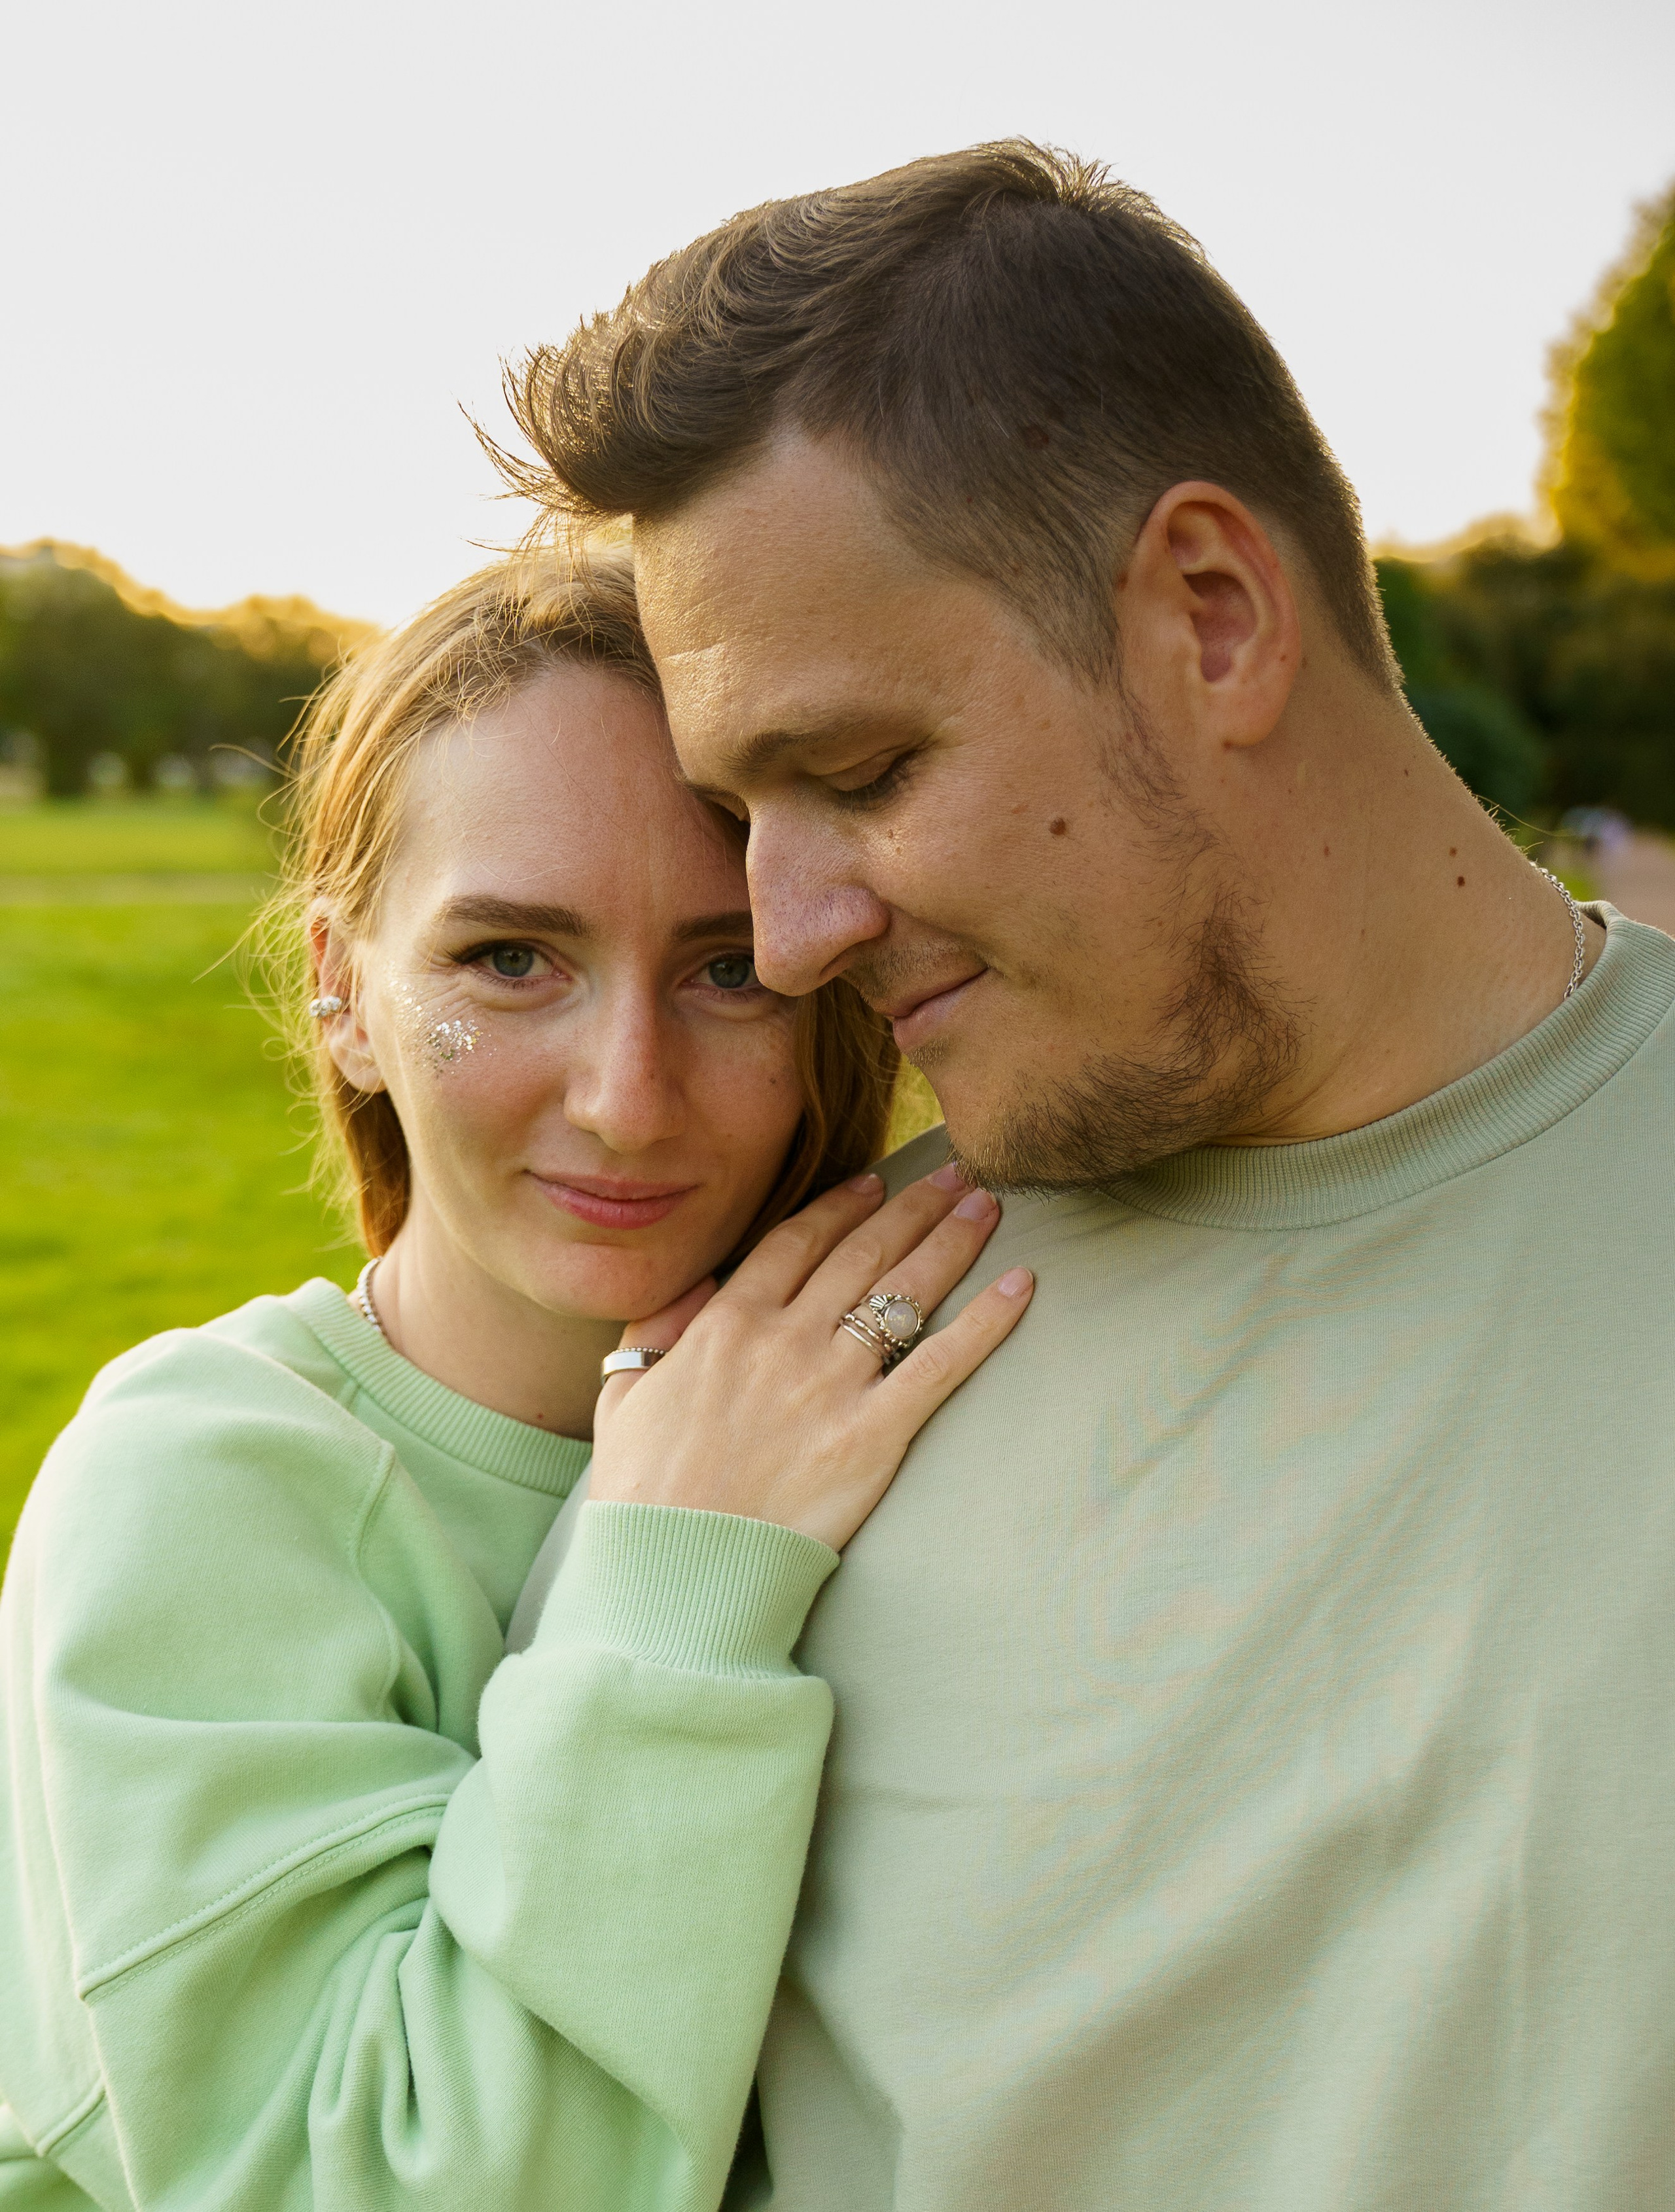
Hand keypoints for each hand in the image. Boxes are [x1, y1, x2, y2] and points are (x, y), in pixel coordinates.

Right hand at [588, 1165, 1032, 1549]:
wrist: (678, 1572)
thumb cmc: (643, 1495)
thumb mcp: (624, 1397)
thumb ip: (653, 1330)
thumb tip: (692, 1285)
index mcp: (726, 1324)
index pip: (797, 1242)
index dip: (843, 1207)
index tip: (877, 1184)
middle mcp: (786, 1340)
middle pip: (863, 1253)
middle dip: (916, 1206)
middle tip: (958, 1173)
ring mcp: (833, 1385)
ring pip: (905, 1292)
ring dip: (953, 1241)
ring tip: (989, 1204)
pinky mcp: (874, 1436)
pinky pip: (940, 1365)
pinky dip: (986, 1322)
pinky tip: (1021, 1286)